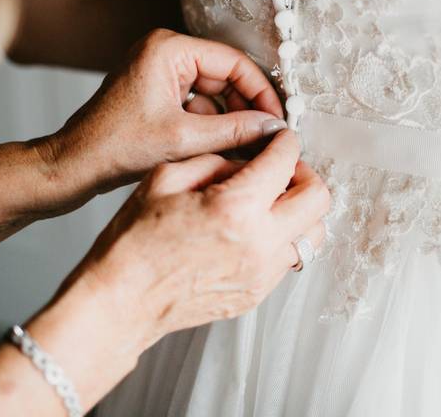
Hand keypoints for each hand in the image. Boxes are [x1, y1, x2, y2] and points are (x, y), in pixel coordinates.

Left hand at [39, 29, 287, 205]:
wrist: (73, 166)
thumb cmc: (114, 147)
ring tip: (246, 147)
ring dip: (229, 119)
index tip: (277, 120)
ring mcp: (161, 70)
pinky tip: (220, 148)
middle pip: (225, 76)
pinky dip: (211, 124)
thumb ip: (235, 130)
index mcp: (168, 49)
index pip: (233, 62)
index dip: (261, 92)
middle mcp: (165, 51)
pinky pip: (198, 102)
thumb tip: (273, 128)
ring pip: (214, 92)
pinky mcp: (158, 91)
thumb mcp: (184, 140)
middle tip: (266, 137)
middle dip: (245, 108)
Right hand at [69, 131, 328, 352]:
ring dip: (301, 211)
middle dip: (305, 174)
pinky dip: (284, 238)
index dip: (285, 142)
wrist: (122, 300)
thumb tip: (245, 160)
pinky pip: (290, 258)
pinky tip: (255, 230)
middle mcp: (259, 243)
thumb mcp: (167, 178)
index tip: (280, 139)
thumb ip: (215, 162)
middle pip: (318, 198)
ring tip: (273, 202)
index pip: (285, 161)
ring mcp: (262, 273)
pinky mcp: (257, 293)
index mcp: (236, 208)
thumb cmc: (135, 243)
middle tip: (282, 169)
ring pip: (314, 233)